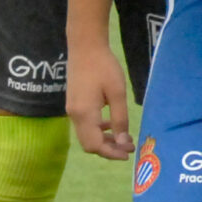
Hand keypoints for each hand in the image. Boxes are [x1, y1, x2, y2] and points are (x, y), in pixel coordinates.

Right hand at [67, 43, 135, 158]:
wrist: (85, 48)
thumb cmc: (104, 67)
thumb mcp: (118, 93)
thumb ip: (120, 119)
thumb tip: (122, 142)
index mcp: (84, 114)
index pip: (94, 145)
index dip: (111, 153)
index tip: (128, 154)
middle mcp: (74, 115)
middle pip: (89, 144)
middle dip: (108, 149)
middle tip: (129, 147)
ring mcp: (72, 110)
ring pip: (87, 135)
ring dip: (104, 140)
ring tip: (125, 138)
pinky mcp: (74, 105)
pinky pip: (85, 125)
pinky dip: (99, 130)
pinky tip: (112, 124)